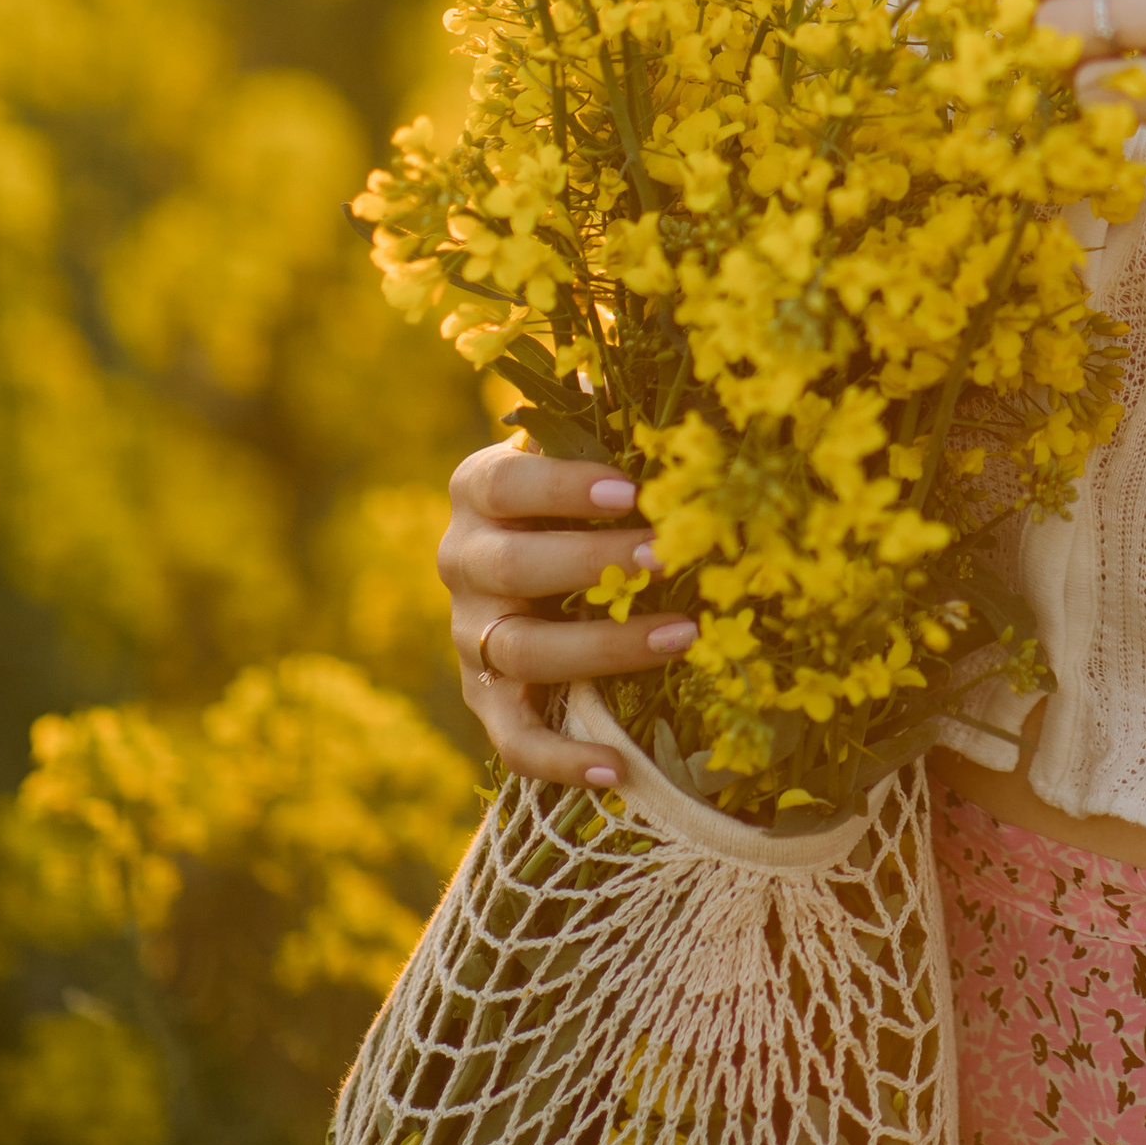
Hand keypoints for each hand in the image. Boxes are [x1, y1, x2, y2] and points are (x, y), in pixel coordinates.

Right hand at [436, 439, 699, 787]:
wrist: (535, 554)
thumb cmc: (582, 485)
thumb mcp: (584, 443)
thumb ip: (609, 413)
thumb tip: (662, 374)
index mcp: (478, 489)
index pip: (507, 485)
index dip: (563, 488)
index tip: (631, 490)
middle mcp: (462, 560)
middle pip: (514, 570)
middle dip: (594, 564)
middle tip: (670, 555)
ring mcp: (470, 635)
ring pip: (523, 652)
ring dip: (604, 647)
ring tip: (683, 635)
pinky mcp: (487, 697)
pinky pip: (513, 738)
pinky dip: (560, 758)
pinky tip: (615, 770)